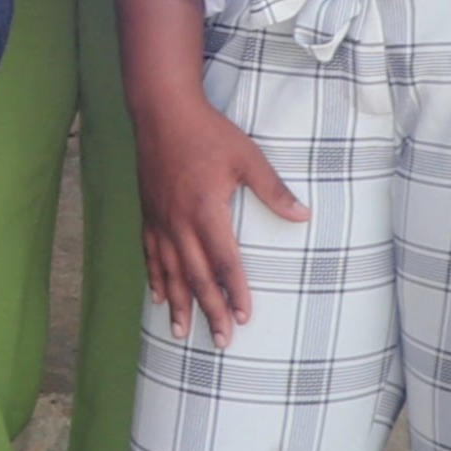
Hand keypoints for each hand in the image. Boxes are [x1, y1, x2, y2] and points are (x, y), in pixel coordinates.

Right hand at [127, 82, 305, 346]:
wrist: (161, 110)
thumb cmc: (208, 132)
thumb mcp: (247, 158)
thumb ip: (273, 190)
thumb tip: (302, 217)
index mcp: (206, 210)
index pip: (224, 261)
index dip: (234, 291)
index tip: (244, 317)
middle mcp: (179, 221)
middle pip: (195, 275)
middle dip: (209, 310)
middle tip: (220, 340)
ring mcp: (160, 218)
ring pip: (169, 271)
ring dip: (177, 303)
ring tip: (181, 332)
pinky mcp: (148, 212)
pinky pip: (150, 253)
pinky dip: (155, 277)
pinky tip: (158, 296)